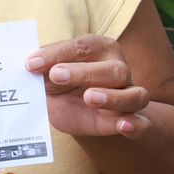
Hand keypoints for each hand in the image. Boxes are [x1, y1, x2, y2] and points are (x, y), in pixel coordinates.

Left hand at [27, 35, 150, 139]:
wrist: (64, 107)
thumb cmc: (56, 80)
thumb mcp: (44, 71)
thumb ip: (41, 66)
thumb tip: (30, 64)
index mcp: (98, 48)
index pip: (83, 47)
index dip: (57, 54)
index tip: (31, 64)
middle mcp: (118, 69)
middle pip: (113, 70)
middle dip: (85, 73)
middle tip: (56, 76)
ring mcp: (127, 95)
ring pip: (136, 95)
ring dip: (114, 98)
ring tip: (89, 98)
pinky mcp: (127, 120)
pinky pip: (142, 124)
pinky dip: (136, 125)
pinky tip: (123, 126)